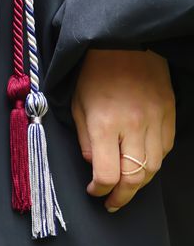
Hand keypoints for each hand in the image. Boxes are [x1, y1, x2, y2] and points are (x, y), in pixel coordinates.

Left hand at [72, 50, 175, 211]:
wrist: (123, 43)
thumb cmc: (92, 74)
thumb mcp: (76, 106)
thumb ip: (84, 139)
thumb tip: (93, 164)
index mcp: (104, 124)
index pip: (107, 174)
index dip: (100, 190)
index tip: (94, 191)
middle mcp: (133, 126)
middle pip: (135, 177)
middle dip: (122, 196)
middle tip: (112, 202)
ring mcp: (156, 119)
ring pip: (154, 167)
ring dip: (139, 182)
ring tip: (126, 186)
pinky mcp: (169, 113)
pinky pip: (166, 147)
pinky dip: (154, 161)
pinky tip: (141, 161)